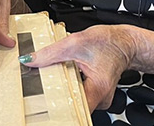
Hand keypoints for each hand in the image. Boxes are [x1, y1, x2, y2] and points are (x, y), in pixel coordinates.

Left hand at [21, 25, 135, 109]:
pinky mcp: (96, 95)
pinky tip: (64, 78)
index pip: (74, 111)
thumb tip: (30, 60)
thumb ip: (50, 53)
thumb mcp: (75, 42)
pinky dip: (69, 88)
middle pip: (73, 106)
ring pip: (75, 101)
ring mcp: (99, 98)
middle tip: (43, 86)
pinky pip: (78, 96)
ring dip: (62, 91)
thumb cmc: (108, 42)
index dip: (57, 107)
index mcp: (97, 89)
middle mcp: (101, 99)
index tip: (43, 101)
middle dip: (56, 96)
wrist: (124, 42)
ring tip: (54, 79)